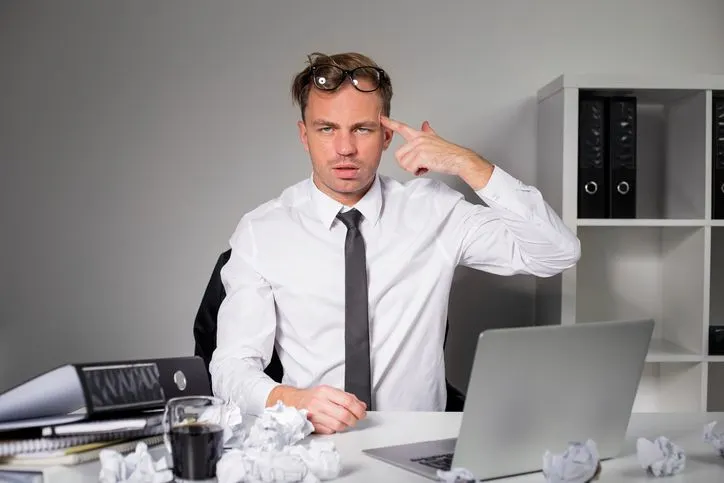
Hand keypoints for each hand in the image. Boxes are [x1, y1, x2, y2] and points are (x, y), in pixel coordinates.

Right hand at [268, 384, 366, 433]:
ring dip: (345, 425)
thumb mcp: (328, 391)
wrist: (291, 401)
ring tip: (345, 422)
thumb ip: (345, 397)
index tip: (362, 412)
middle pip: (344, 415)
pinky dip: (334, 429)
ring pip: (338, 425)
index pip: (347, 401)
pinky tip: (333, 424)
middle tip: (356, 419)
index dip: (358, 409)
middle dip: (354, 419)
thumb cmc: (311, 397)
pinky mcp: (311, 426)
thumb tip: (361, 405)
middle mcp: (318, 403)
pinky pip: (329, 431)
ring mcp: (314, 415)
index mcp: (325, 392)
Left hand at [380, 115, 494, 188]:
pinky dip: (418, 172)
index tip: (380, 118)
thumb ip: (428, 132)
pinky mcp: (421, 156)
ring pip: (404, 164)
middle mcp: (418, 139)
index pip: (402, 127)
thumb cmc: (448, 152)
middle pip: (399, 155)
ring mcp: (419, 147)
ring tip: (425, 165)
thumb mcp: (435, 139)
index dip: (390, 123)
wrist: (458, 159)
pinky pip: (411, 168)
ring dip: (413, 169)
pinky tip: (427, 168)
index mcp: (419, 135)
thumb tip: (425, 124)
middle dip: (407, 164)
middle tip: (419, 164)